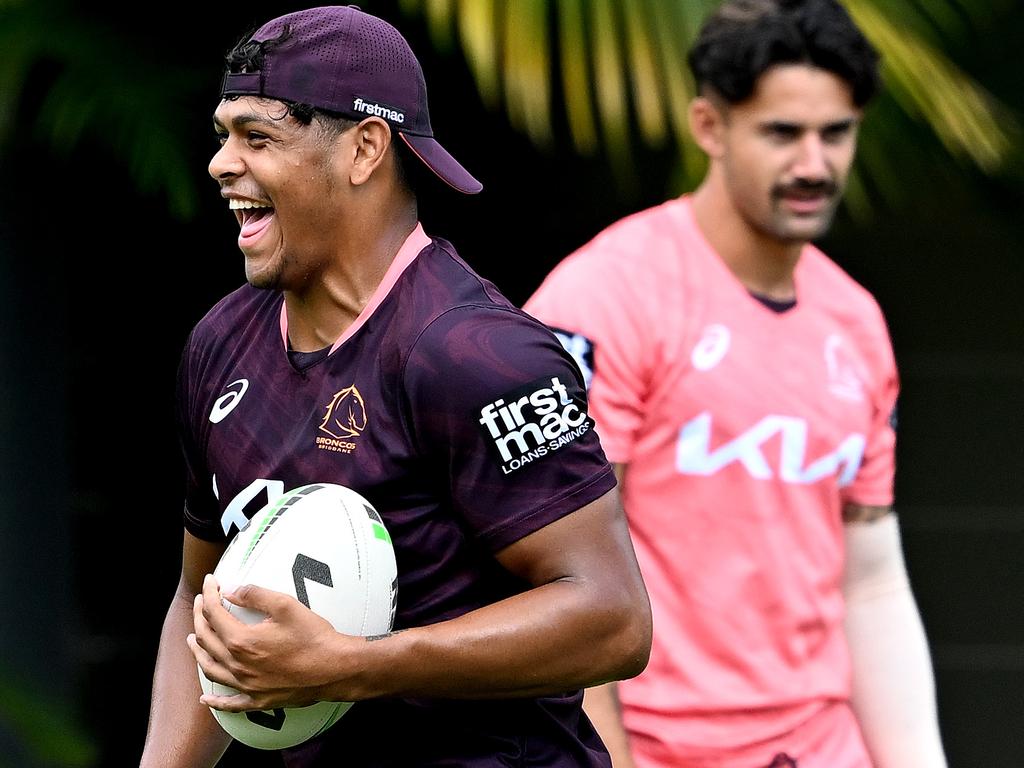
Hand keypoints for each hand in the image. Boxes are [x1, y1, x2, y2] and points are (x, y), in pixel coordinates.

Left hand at [187, 573, 343, 711]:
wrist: (335, 668)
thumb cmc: (314, 637)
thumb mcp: (286, 606)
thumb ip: (255, 595)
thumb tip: (230, 590)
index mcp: (242, 641)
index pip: (214, 613)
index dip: (209, 594)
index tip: (209, 582)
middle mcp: (238, 665)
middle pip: (207, 639)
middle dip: (200, 617)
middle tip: (201, 602)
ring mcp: (246, 686)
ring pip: (210, 669)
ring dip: (198, 652)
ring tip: (193, 639)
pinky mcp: (258, 700)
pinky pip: (230, 703)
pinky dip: (215, 700)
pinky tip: (206, 698)